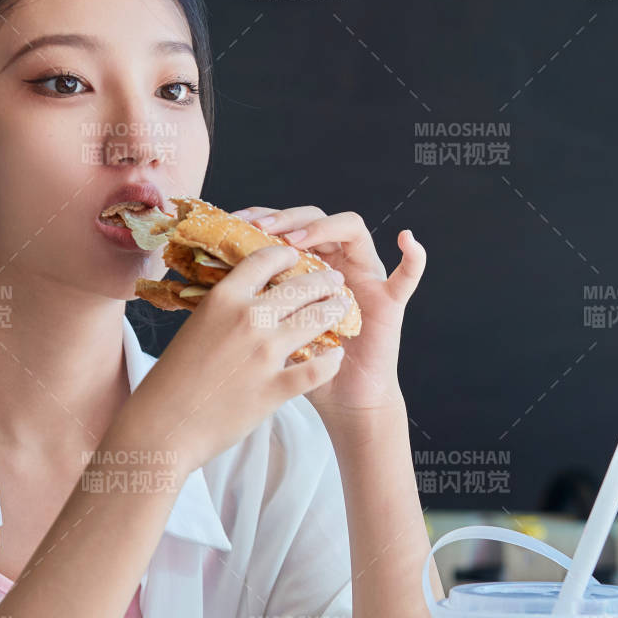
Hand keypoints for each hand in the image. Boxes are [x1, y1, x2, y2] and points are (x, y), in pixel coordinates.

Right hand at [126, 244, 350, 469]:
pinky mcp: (276, 389)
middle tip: (334, 282)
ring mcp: (264, 354)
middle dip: (323, 281)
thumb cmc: (172, 381)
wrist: (162, 428)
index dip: (286, 255)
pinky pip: (319, 368)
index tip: (297, 257)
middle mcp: (247, 320)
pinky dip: (332, 361)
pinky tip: (337, 356)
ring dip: (335, 311)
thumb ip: (223, 311)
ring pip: (317, 320)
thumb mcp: (194, 329)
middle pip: (301, 287)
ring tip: (343, 308)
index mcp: (223, 300)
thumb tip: (244, 297)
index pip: (264, 260)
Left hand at [231, 205, 424, 413]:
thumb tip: (204, 271)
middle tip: (262, 229)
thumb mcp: (266, 328)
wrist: (338, 400)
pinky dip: (413, 257)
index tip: (233, 222)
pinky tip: (407, 239)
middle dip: (287, 218)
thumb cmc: (300, 366)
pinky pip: (407, 276)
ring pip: (352, 229)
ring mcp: (364, 277)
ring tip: (298, 241)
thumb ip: (249, 298)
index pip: (285, 224)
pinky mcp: (388, 302)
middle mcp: (335, 262)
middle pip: (315, 218)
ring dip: (324, 227)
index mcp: (304, 264)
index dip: (262, 217)